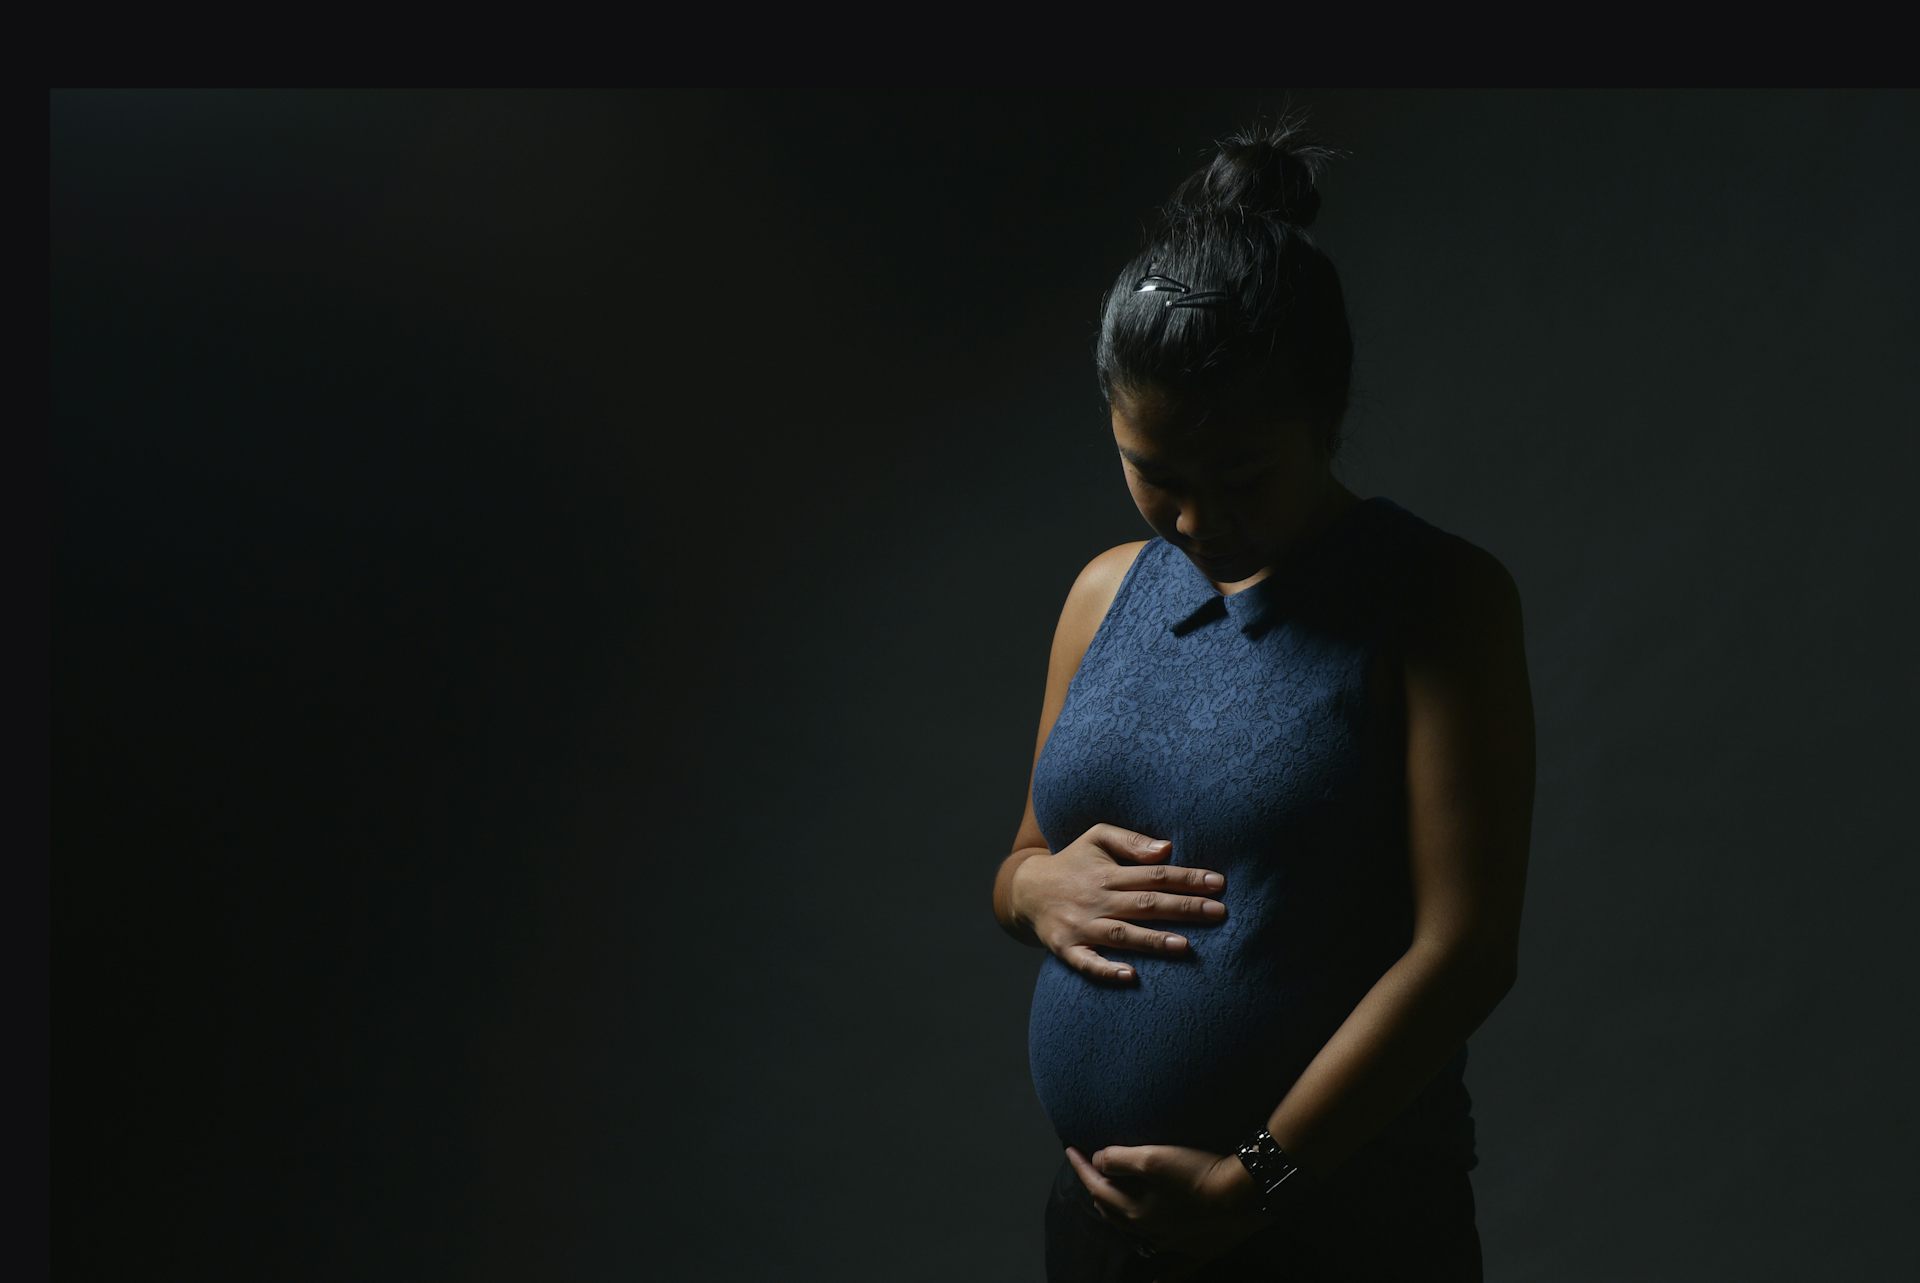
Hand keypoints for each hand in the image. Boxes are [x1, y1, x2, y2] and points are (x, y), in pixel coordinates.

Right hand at [1010, 824, 1228, 983]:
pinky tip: (1130, 976)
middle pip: (1146, 904)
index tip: (1219, 884)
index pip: (1155, 874)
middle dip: (1184, 908)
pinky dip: (1106, 969)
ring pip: (1122, 934)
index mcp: (1108, 873)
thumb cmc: (1073, 862)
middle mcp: (1097, 899)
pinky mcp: (1066, 948)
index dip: (1187, 878)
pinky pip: (1086, 962)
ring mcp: (1081, 926)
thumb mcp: (1096, 837)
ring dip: (1153, 941)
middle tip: (1219, 913)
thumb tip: (1166, 850)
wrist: (1026, 890)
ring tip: (1184, 946)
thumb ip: (1131, 842)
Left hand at [1064, 1141, 1270, 1275]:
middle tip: (1091, 1170)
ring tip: (1112, 1202)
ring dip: (1119, 1217)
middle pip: (1112, 1211)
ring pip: (1134, 1235)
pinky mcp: (1196, 1251)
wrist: (1244, 1196)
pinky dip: (1161, 1277)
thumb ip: (1119, 1159)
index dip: (1081, 1166)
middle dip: (1097, 1190)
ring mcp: (1172, 1244)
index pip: (1096, 1186)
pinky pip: (1174, 1270)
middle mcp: (1148, 1232)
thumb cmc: (1197, 1172)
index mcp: (1133, 1210)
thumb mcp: (1153, 1156)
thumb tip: (1097, 1161)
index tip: (1068, 1149)